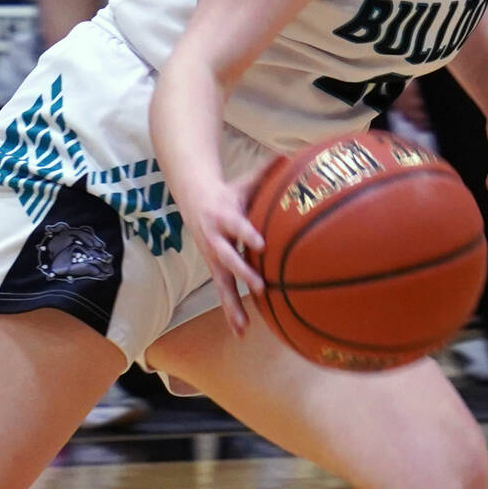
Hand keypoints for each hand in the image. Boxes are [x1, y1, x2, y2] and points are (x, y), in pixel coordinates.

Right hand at [175, 164, 266, 334]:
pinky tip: (242, 332)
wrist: (194, 199)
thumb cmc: (230, 190)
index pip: (237, 225)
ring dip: (232, 305)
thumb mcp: (245, 180)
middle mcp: (215, 239)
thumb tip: (293, 156)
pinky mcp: (214, 269)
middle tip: (260, 287)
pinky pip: (222, 292)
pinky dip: (231, 312)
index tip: (261, 243)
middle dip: (242, 273)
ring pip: (221, 284)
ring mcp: (212, 257)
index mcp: (223, 215)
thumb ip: (268, 171)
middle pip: (226, 259)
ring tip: (243, 327)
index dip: (247, 234)